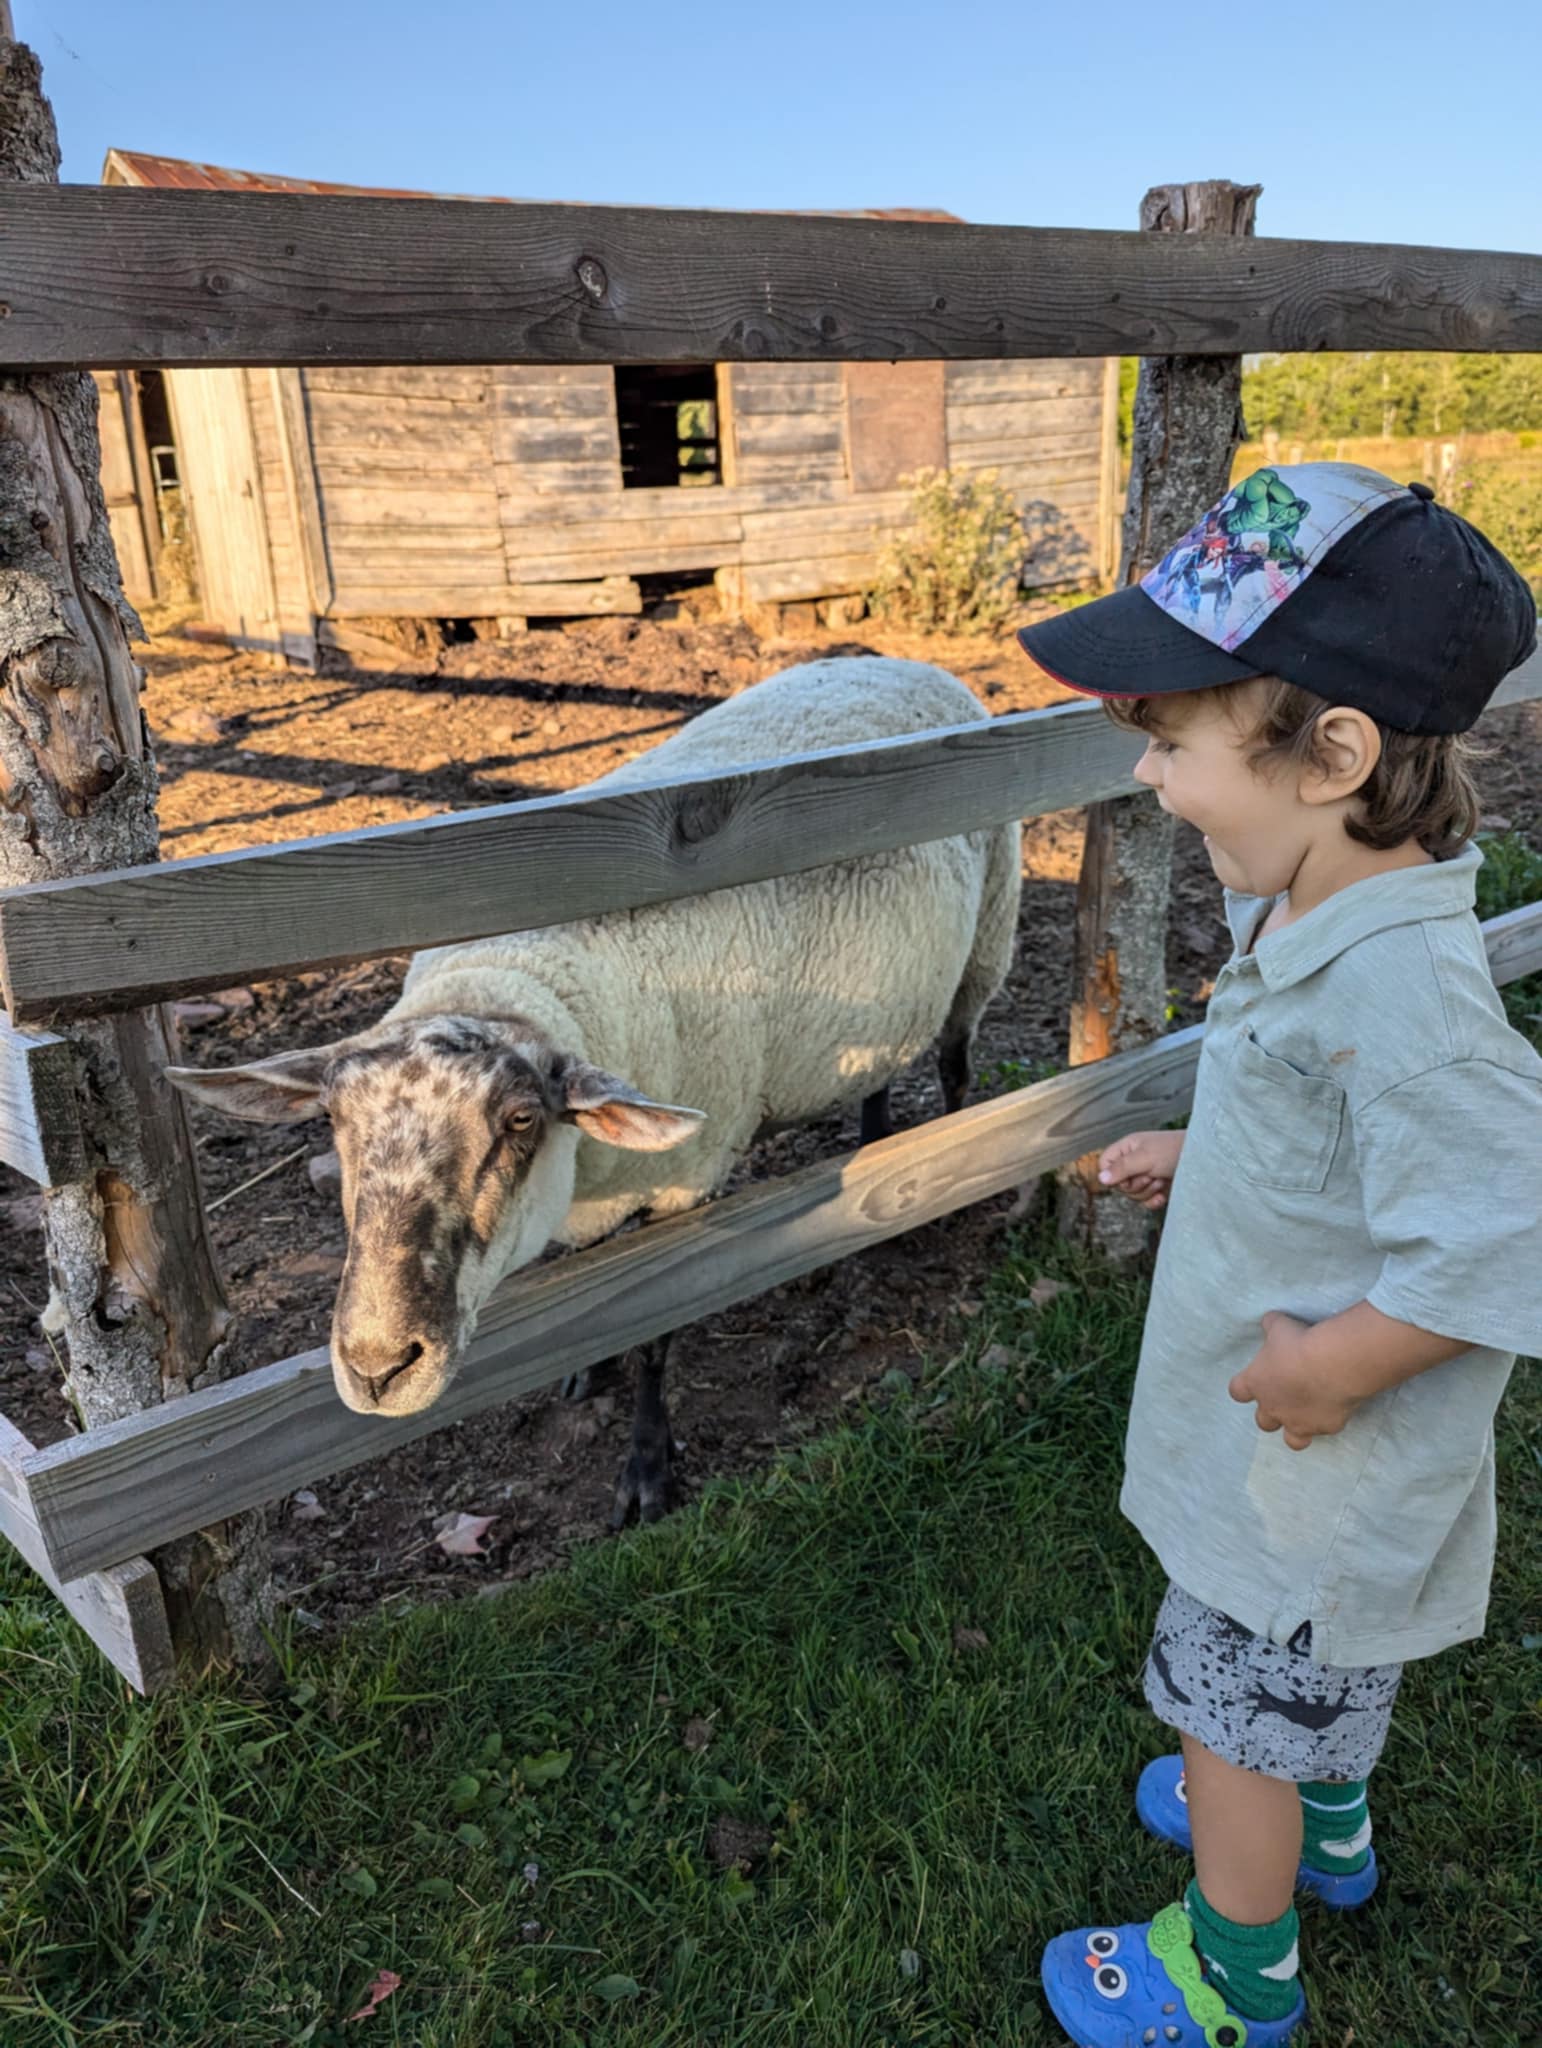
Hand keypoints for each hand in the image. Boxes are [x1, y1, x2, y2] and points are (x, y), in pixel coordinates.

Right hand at [1097, 1129, 1184, 1209]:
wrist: (1204, 1159)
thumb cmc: (1174, 1151)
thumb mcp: (1145, 1157)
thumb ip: (1122, 1168)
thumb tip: (1101, 1179)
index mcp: (1127, 1148)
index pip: (1105, 1165)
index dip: (1112, 1175)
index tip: (1126, 1176)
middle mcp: (1135, 1162)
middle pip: (1119, 1184)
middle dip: (1136, 1184)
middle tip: (1151, 1175)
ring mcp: (1146, 1175)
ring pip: (1133, 1195)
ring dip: (1147, 1191)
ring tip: (1161, 1179)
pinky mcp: (1158, 1188)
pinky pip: (1146, 1202)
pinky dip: (1154, 1201)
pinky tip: (1163, 1195)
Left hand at [1228, 1311, 1362, 1450]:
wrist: (1333, 1364)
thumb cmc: (1300, 1342)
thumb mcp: (1280, 1326)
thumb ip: (1271, 1326)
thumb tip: (1270, 1322)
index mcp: (1256, 1383)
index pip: (1237, 1391)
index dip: (1243, 1387)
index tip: (1254, 1380)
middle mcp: (1274, 1408)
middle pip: (1263, 1422)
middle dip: (1271, 1412)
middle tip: (1285, 1397)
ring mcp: (1299, 1422)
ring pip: (1292, 1440)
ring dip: (1296, 1430)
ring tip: (1307, 1417)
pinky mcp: (1326, 1427)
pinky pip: (1324, 1431)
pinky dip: (1328, 1422)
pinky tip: (1336, 1408)